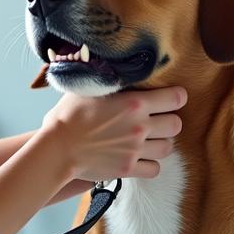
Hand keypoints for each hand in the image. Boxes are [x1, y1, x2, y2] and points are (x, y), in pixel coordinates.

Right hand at [40, 86, 186, 180]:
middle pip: (176, 125)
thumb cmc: (68, 115)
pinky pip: (155, 169)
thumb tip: (114, 64)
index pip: (176, 98)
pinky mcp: (128, 169)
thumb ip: (107, 79)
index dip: (175, 97)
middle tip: (156, 120)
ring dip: (161, 142)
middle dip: (168, 121)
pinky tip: (140, 157)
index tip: (170, 98)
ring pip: (168, 148)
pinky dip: (151, 164)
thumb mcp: (87, 88)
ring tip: (149, 139)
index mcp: (134, 103)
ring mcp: (135, 150)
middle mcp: (140, 127)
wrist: (57, 149)